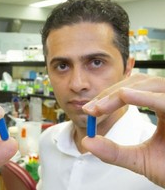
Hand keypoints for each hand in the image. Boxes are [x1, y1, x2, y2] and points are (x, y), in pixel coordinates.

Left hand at [81, 73, 164, 187]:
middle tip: (90, 110)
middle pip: (138, 83)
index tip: (88, 110)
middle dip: (110, 94)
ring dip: (123, 93)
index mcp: (161, 106)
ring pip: (151, 84)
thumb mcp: (140, 160)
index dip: (107, 98)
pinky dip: (146, 97)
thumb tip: (86, 142)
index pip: (130, 92)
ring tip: (100, 107)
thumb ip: (114, 151)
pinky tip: (126, 96)